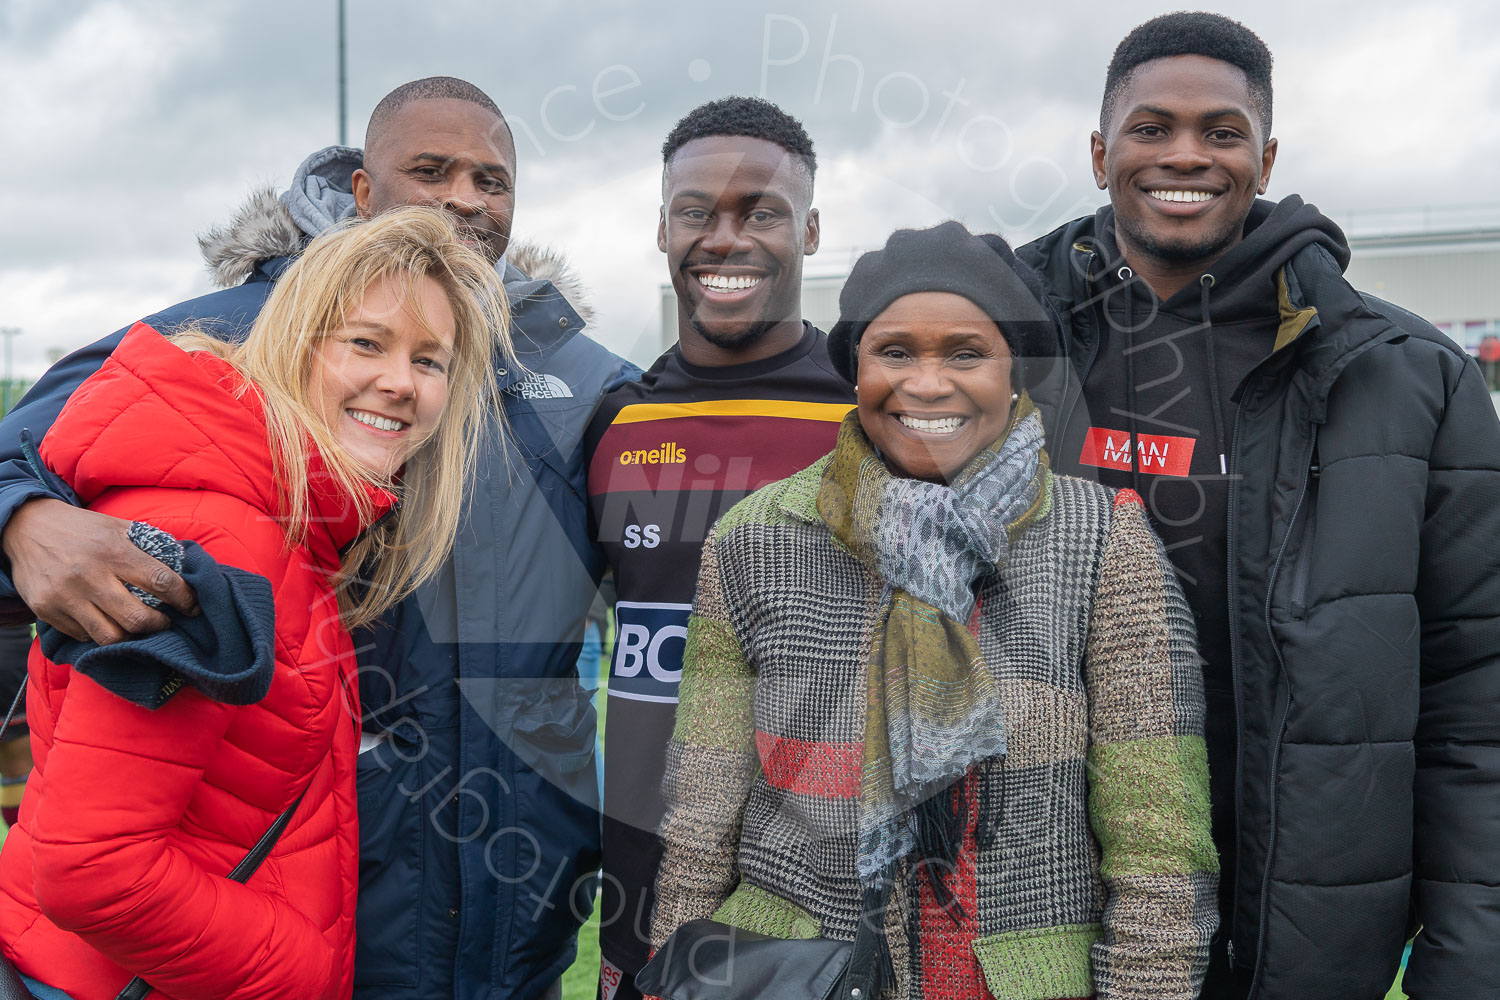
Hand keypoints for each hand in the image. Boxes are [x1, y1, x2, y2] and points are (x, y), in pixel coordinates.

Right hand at [2, 498, 197, 643]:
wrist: (26, 527)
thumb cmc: (83, 528)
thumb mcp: (118, 526)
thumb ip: (150, 544)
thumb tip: (185, 563)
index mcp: (114, 550)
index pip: (161, 581)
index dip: (184, 598)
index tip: (193, 607)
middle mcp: (89, 574)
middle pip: (137, 618)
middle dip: (159, 625)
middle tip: (165, 621)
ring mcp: (65, 595)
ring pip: (110, 636)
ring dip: (130, 636)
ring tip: (136, 626)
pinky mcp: (46, 609)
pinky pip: (83, 636)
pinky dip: (99, 633)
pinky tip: (106, 621)